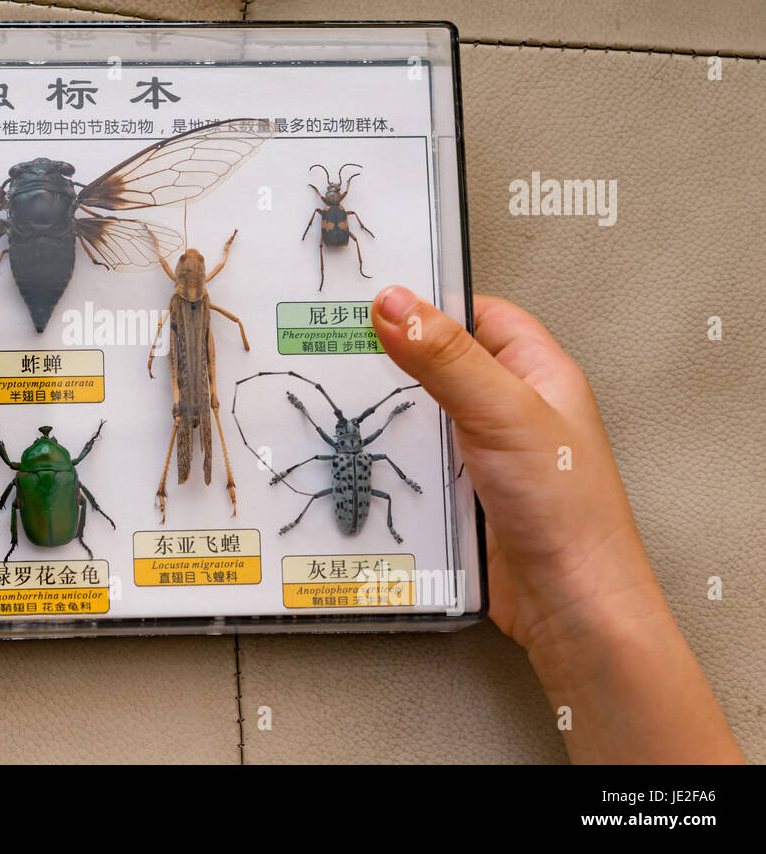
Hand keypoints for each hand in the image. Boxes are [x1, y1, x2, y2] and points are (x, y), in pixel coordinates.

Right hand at [372, 287, 742, 762]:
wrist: (569, 606)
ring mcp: (482, 453)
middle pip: (438, 365)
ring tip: (338, 407)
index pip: (478, 313)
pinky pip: (412, 465)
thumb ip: (447, 356)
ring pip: (419, 418)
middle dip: (392, 362)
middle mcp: (508, 408)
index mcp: (536, 372)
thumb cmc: (566, 510)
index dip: (431, 302)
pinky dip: (386, 464)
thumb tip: (395, 302)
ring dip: (384, 419)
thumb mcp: (503, 413)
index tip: (374, 299)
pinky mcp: (459, 495)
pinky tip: (360, 464)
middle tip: (338, 349)